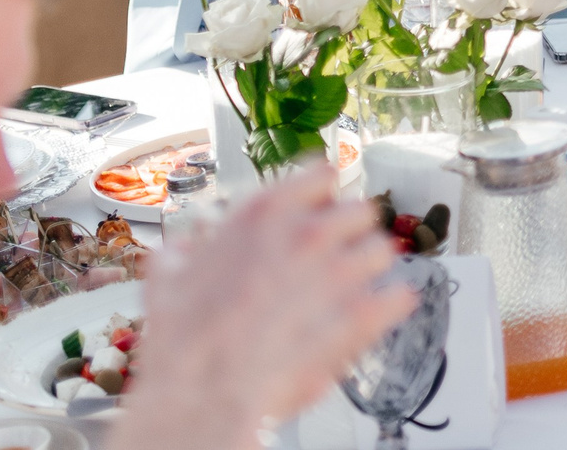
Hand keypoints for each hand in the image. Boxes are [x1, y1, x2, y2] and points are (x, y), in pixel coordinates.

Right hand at [119, 169, 411, 449]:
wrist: (203, 392)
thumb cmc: (185, 341)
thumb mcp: (166, 280)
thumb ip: (180, 253)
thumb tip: (181, 249)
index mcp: (266, 214)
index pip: (323, 175)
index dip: (322, 195)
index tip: (321, 208)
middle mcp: (308, 233)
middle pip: (360, 211)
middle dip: (348, 234)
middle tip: (334, 256)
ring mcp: (339, 270)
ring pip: (381, 249)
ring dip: (368, 268)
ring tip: (351, 287)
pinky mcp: (360, 313)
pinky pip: (400, 295)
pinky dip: (393, 304)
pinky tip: (382, 310)